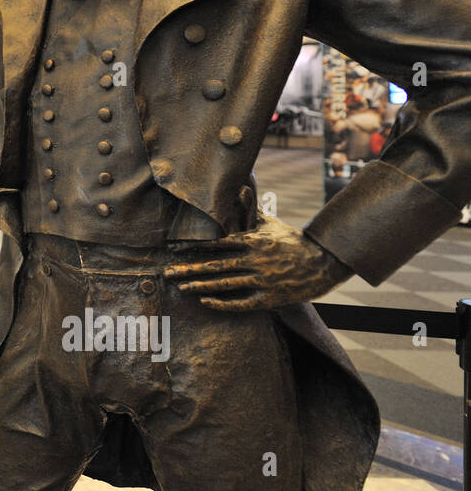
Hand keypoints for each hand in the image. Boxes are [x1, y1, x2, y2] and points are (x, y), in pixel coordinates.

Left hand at [163, 215, 352, 311]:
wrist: (323, 263)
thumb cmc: (293, 241)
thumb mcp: (272, 223)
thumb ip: (252, 209)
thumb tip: (241, 186)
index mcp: (252, 241)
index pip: (216, 243)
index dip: (193, 245)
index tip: (173, 248)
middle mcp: (254, 260)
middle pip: (215, 265)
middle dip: (189, 269)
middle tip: (167, 272)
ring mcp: (261, 280)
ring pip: (224, 284)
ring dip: (200, 286)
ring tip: (180, 287)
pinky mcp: (268, 298)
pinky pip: (240, 303)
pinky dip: (221, 303)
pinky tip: (205, 301)